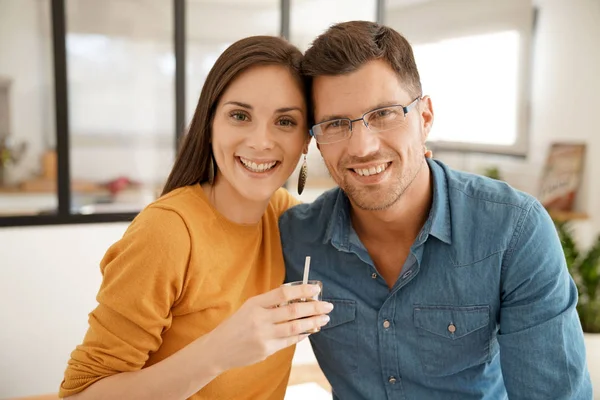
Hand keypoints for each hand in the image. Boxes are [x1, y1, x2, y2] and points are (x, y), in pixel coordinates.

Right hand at [204, 284, 332, 370]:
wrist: (219, 348)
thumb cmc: (238, 324)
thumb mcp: (250, 307)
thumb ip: (271, 302)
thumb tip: (298, 297)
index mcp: (255, 303)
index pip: (283, 293)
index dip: (302, 290)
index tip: (316, 289)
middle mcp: (259, 319)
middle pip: (293, 311)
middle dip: (314, 308)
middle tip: (328, 305)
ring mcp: (263, 336)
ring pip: (295, 327)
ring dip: (313, 322)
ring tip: (324, 318)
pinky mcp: (266, 350)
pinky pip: (289, 341)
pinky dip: (302, 334)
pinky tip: (310, 330)